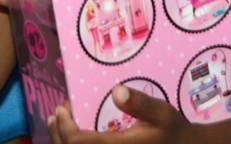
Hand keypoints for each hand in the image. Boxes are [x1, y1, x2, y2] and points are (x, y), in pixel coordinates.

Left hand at [48, 86, 190, 143]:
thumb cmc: (173, 132)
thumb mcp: (161, 113)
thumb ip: (140, 103)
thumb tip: (117, 90)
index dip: (65, 128)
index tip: (62, 108)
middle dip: (59, 135)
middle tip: (57, 114)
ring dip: (64, 142)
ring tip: (60, 123)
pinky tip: (75, 136)